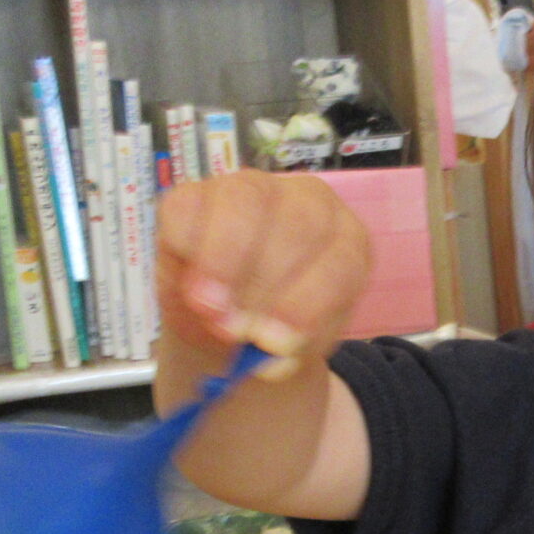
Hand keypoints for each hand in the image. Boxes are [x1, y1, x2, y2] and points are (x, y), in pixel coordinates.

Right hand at [156, 171, 370, 380]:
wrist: (229, 321)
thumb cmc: (273, 326)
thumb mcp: (292, 345)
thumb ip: (287, 345)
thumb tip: (262, 345)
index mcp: (346, 242)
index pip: (342, 262)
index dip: (307, 304)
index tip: (272, 342)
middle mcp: (309, 203)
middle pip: (299, 227)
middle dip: (264, 285)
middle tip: (234, 329)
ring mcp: (253, 188)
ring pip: (244, 203)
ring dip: (224, 264)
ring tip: (209, 309)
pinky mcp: (197, 192)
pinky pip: (188, 208)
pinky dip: (186, 249)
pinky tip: (189, 283)